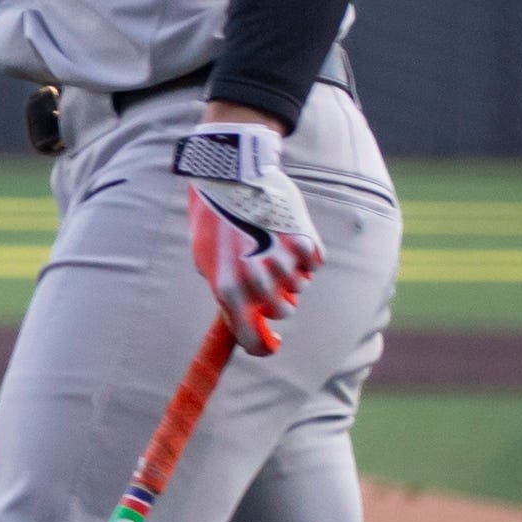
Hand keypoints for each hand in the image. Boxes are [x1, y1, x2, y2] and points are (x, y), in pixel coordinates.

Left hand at [174, 116, 320, 356]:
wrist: (231, 175)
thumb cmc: (214, 219)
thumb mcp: (208, 260)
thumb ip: (227, 293)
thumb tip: (247, 321)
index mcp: (229, 290)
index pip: (252, 339)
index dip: (263, 345)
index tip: (271, 343)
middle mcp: (259, 281)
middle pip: (282, 312)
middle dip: (275, 301)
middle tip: (267, 279)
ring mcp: (284, 263)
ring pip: (299, 288)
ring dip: (288, 275)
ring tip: (270, 246)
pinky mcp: (306, 243)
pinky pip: (313, 264)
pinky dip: (304, 255)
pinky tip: (287, 235)